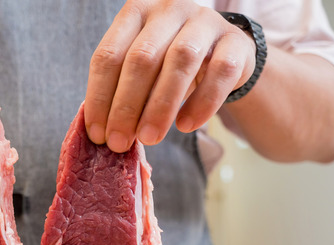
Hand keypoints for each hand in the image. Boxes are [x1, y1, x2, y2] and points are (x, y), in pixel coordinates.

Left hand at [84, 0, 256, 151]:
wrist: (223, 54)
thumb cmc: (169, 64)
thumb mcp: (142, 69)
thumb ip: (121, 90)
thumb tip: (101, 132)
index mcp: (136, 12)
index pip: (109, 55)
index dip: (100, 97)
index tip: (97, 133)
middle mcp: (169, 10)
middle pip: (142, 58)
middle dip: (126, 107)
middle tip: (119, 142)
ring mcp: (205, 22)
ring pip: (180, 61)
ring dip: (160, 107)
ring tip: (149, 138)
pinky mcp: (236, 42)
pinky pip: (219, 73)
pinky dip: (201, 104)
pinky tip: (186, 126)